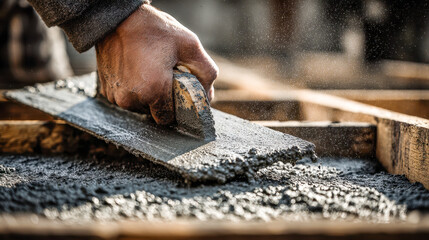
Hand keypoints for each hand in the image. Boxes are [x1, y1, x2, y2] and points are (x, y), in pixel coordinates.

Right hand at [95, 4, 217, 123]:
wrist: (119, 17)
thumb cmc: (155, 30)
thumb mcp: (190, 45)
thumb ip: (206, 74)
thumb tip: (208, 97)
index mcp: (153, 91)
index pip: (167, 118)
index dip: (175, 107)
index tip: (176, 90)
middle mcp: (131, 99)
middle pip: (153, 113)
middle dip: (161, 99)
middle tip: (163, 75)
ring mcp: (115, 96)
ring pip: (138, 107)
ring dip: (146, 95)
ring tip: (149, 71)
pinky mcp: (105, 90)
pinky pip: (125, 98)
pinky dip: (132, 90)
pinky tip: (136, 71)